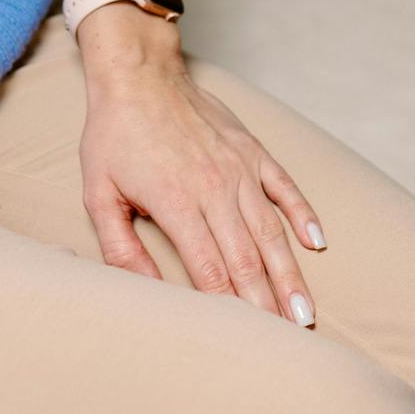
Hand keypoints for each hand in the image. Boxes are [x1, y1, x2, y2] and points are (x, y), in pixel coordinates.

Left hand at [76, 3, 327, 326]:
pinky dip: (303, 215)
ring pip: (271, 230)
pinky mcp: (253, 151)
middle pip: (248, 257)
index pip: (210, 267)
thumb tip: (146, 289)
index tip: (247, 337)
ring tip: (305, 309)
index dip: (230, 306)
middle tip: (289, 337)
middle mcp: (216, 187)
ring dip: (290, 272)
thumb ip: (121, 247)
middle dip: (269, 302)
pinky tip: (317, 242)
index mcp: (177, 202)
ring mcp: (240, 168)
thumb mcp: (98, 195)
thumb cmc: (114, 136)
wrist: (140, 76)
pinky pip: (285, 187)